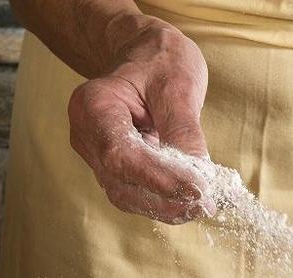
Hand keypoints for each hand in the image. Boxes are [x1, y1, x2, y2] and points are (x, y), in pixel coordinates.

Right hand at [67, 17, 213, 222]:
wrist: (145, 54)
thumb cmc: (159, 61)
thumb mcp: (177, 85)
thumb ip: (184, 130)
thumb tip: (199, 176)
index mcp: (93, 105)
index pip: (121, 154)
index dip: (158, 179)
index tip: (197, 189)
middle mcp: (86, 135)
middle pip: (120, 182)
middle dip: (165, 199)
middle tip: (206, 205)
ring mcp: (95, 154)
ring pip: (126, 194)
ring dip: (166, 207)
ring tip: (203, 206)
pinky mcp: (112, 166)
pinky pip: (134, 190)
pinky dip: (163, 200)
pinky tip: (190, 200)